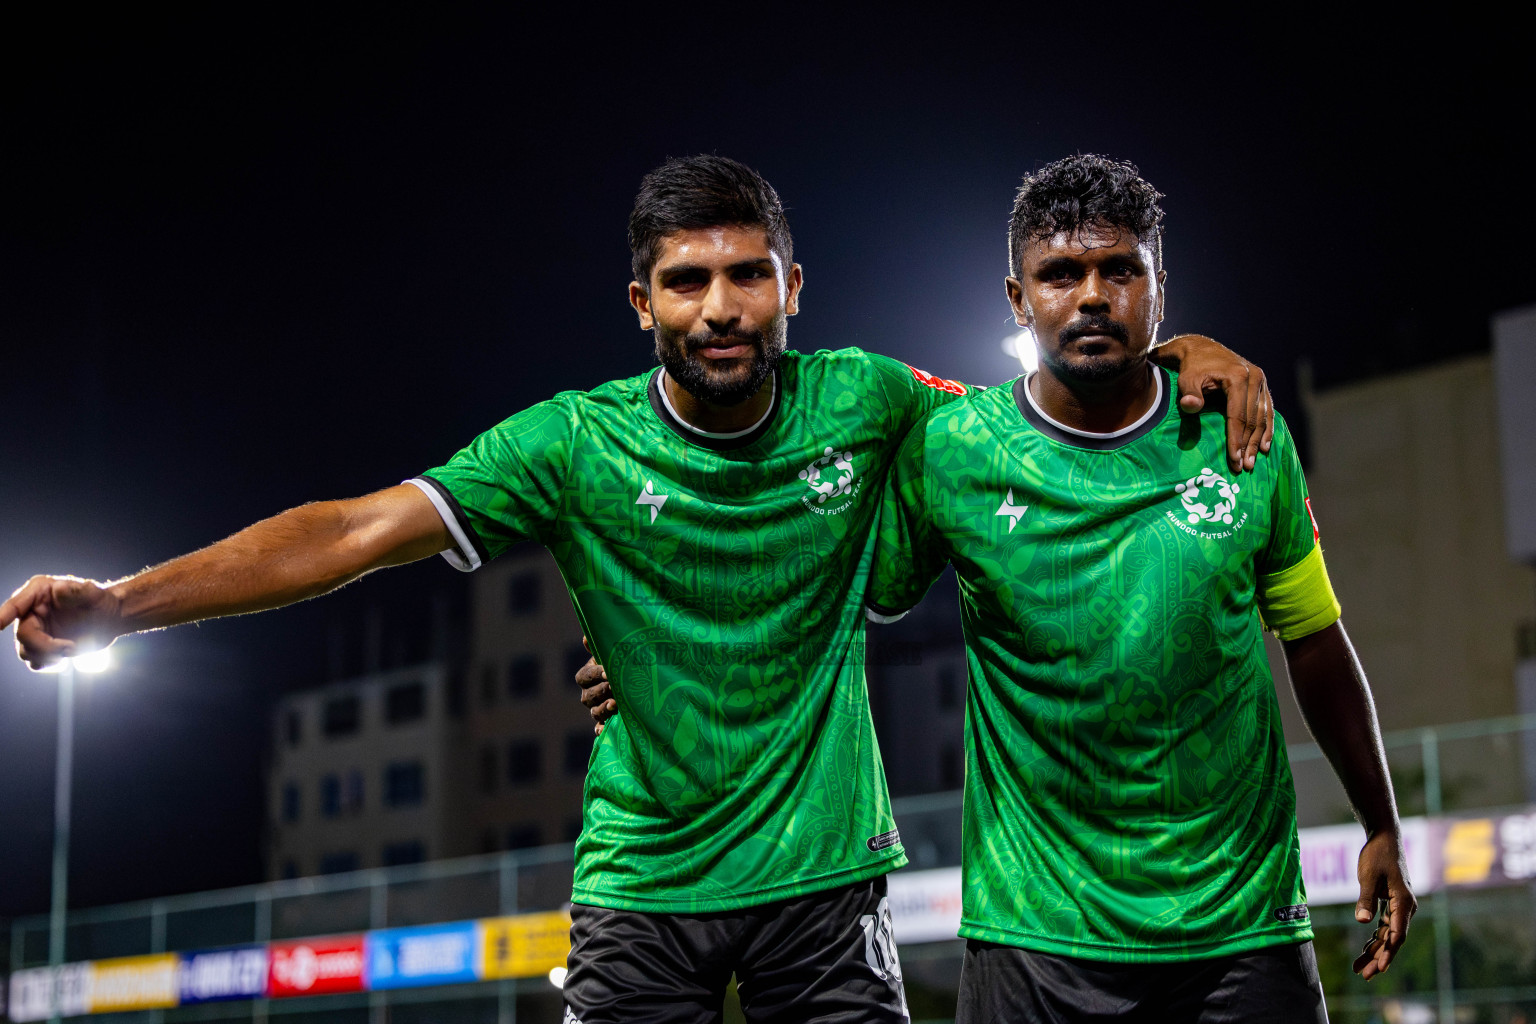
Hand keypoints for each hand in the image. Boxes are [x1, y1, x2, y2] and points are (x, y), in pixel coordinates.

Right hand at [1, 575, 123, 669]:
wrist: (110, 618)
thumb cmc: (101, 601)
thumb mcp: (93, 594)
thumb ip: (77, 591)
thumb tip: (60, 588)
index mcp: (38, 592)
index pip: (15, 605)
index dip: (4, 615)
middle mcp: (31, 611)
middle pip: (22, 635)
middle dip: (44, 645)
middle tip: (70, 647)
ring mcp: (35, 629)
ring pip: (25, 651)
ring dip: (46, 656)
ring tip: (70, 647)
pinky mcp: (42, 646)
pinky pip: (34, 661)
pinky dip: (47, 662)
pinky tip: (65, 656)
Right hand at [575, 636, 615, 735]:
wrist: (641, 683)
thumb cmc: (625, 664)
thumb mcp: (615, 654)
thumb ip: (601, 647)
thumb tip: (585, 638)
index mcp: (589, 676)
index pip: (584, 676)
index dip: (594, 674)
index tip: (607, 671)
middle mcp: (590, 694)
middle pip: (588, 696)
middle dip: (601, 691)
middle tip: (614, 687)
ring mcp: (597, 709)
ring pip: (595, 712)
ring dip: (603, 709)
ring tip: (615, 705)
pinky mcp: (607, 722)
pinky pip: (600, 728)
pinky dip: (601, 730)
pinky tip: (603, 730)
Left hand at [1158, 334, 1273, 473]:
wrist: (1201, 349)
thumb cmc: (1191, 368)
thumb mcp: (1186, 379)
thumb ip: (1189, 394)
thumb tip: (1191, 406)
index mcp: (1238, 377)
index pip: (1238, 416)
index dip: (1236, 439)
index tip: (1233, 459)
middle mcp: (1254, 377)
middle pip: (1253, 418)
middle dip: (1248, 444)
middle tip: (1244, 466)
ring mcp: (1260, 380)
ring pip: (1262, 416)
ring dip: (1259, 440)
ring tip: (1253, 461)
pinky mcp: (1262, 384)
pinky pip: (1267, 409)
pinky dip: (1267, 428)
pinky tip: (1265, 445)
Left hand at [1352, 830, 1416, 979]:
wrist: (1385, 838)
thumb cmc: (1377, 855)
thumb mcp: (1368, 876)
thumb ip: (1366, 899)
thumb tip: (1363, 922)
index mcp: (1404, 903)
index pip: (1397, 934)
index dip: (1388, 952)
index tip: (1380, 968)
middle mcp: (1405, 909)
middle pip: (1392, 940)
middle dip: (1379, 958)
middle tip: (1365, 976)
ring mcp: (1399, 908)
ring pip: (1388, 936)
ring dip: (1375, 952)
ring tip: (1360, 970)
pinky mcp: (1391, 905)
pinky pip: (1384, 928)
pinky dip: (1374, 940)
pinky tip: (1364, 952)